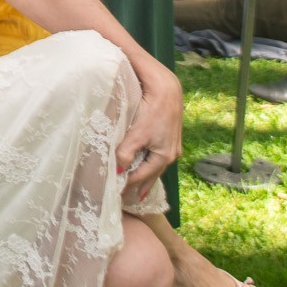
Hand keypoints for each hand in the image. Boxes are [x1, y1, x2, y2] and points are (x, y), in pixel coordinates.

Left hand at [119, 54, 182, 205]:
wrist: (169, 88)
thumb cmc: (153, 109)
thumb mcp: (138, 132)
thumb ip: (127, 151)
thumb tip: (118, 170)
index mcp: (164, 156)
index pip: (141, 177)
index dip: (127, 185)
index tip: (114, 193)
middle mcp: (171, 154)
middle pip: (151, 176)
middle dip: (138, 187)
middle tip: (124, 198)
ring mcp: (172, 146)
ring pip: (155, 167)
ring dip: (144, 178)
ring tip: (134, 190)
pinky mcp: (170, 137)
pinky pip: (158, 158)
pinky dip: (149, 166)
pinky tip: (145, 168)